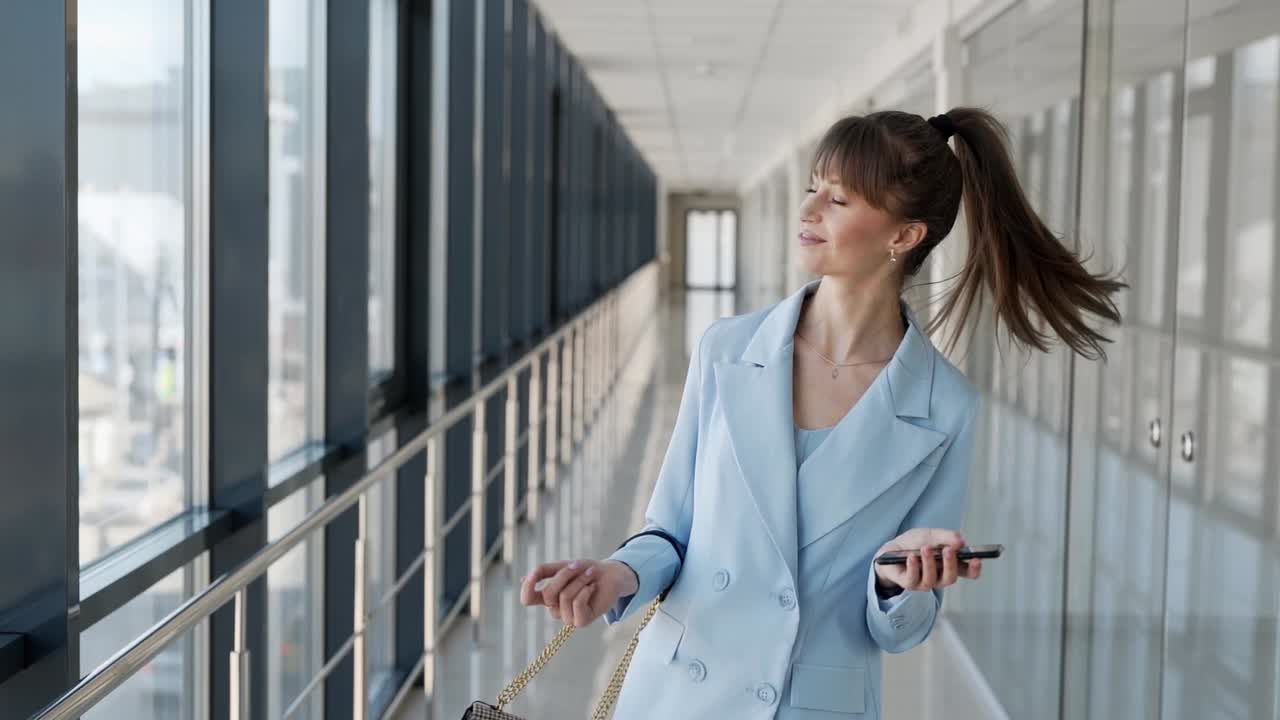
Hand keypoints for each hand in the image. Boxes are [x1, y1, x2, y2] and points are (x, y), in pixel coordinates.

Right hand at [519, 558, 638, 627]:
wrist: (610, 575)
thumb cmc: (585, 571)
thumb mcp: (563, 566)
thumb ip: (543, 572)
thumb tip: (523, 579)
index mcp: (547, 597)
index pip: (527, 599)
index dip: (527, 588)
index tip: (535, 574)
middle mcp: (555, 609)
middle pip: (549, 593)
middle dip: (565, 575)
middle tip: (578, 566)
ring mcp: (568, 617)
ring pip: (564, 597)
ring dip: (579, 580)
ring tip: (590, 575)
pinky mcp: (581, 621)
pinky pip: (577, 604)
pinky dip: (586, 591)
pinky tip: (592, 588)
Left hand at [873, 528, 981, 593]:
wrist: (891, 547)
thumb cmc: (915, 543)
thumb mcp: (931, 534)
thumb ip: (946, 537)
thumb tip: (961, 542)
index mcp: (949, 565)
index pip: (967, 572)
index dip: (974, 569)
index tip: (977, 560)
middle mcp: (939, 576)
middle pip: (951, 578)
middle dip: (951, 564)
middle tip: (949, 550)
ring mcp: (924, 582)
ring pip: (931, 580)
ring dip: (929, 563)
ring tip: (925, 548)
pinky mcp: (909, 584)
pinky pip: (913, 580)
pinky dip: (913, 567)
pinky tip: (911, 557)